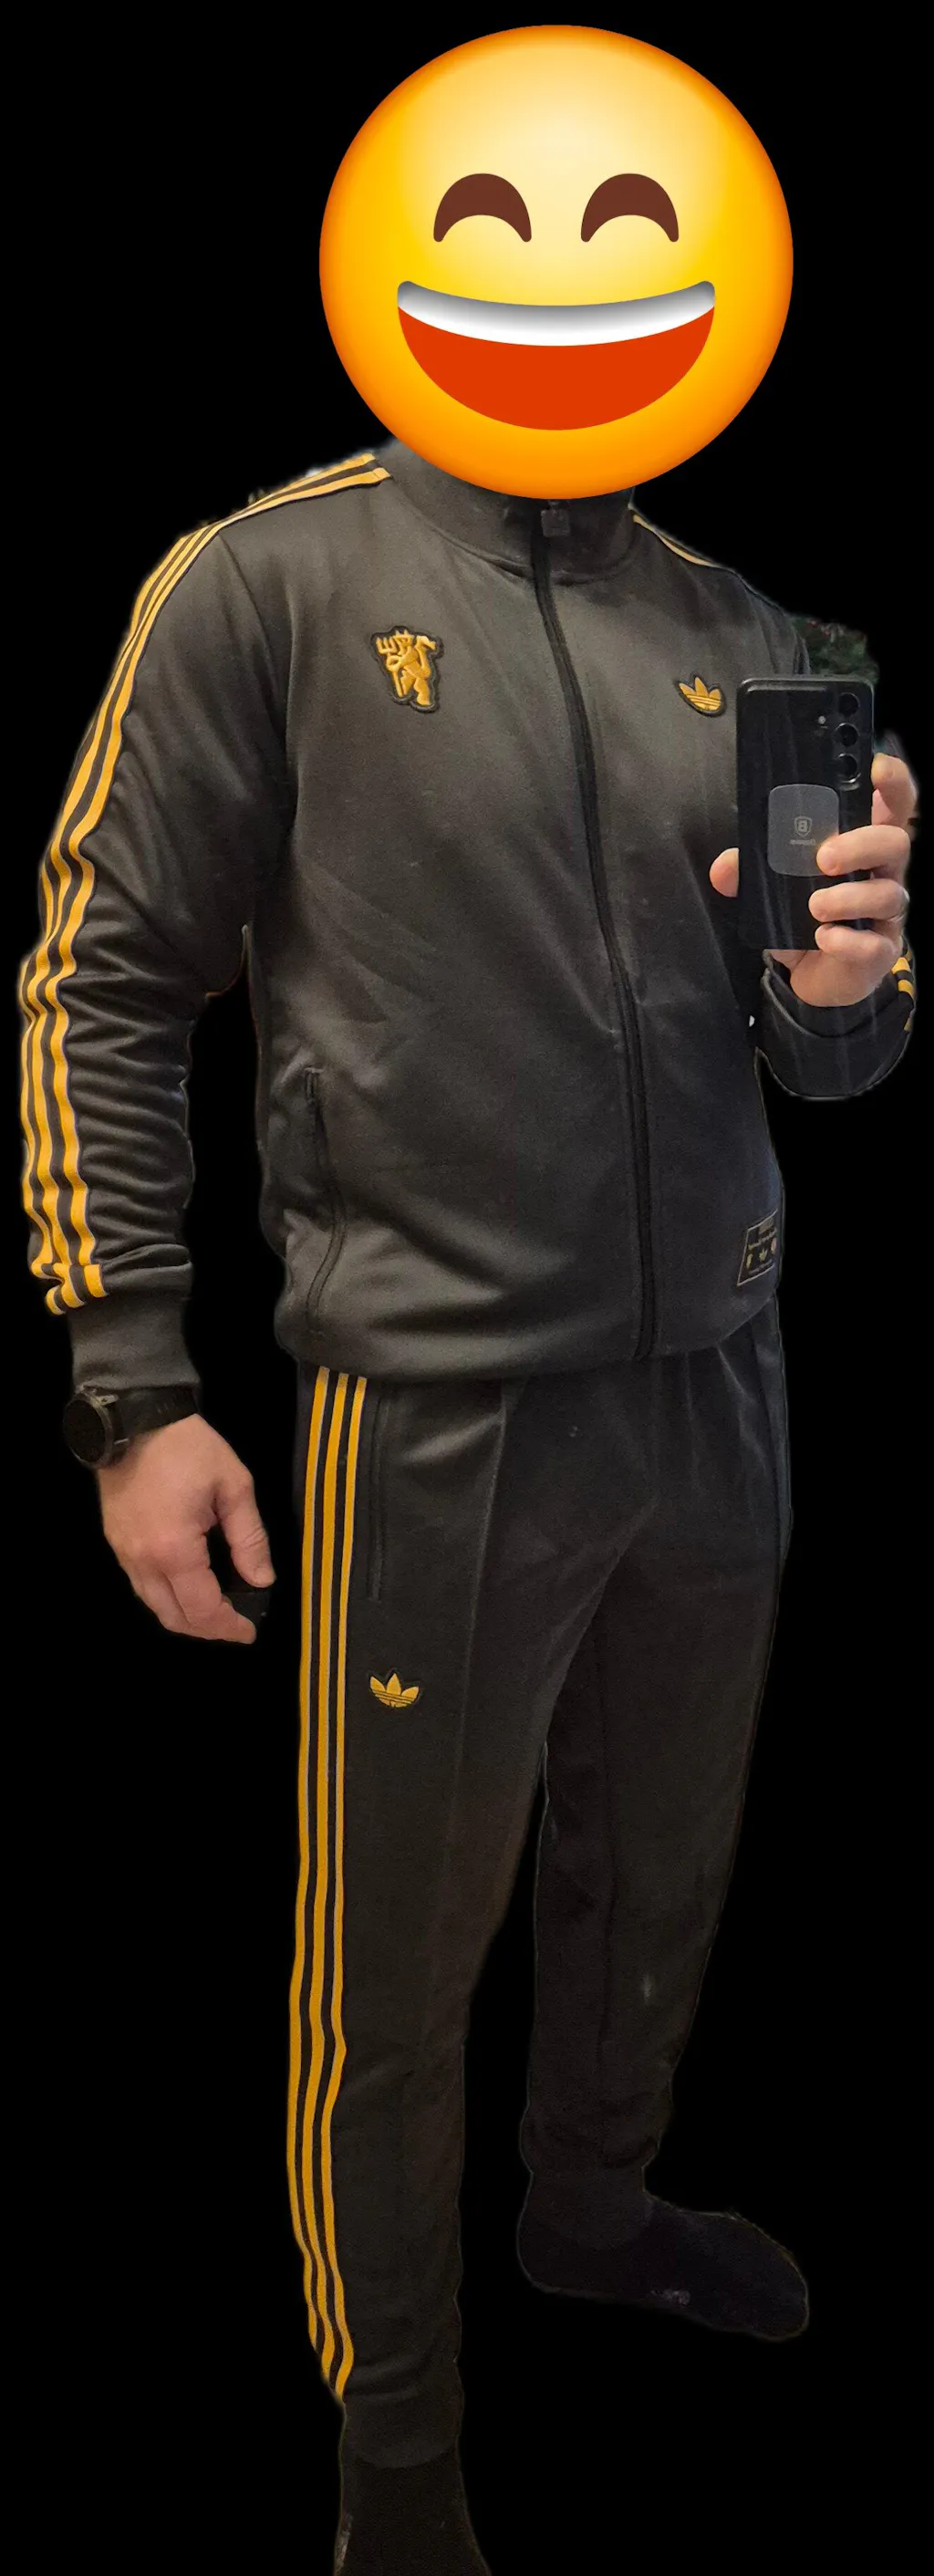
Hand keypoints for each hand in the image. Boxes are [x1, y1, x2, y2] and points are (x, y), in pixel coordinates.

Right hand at [95, 1413, 275, 1640]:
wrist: (135, 1418)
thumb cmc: (189, 1448)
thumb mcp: (234, 1486)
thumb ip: (250, 1539)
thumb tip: (262, 1580)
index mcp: (175, 1550)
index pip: (203, 1609)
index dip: (229, 1627)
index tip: (250, 1631)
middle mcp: (143, 1561)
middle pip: (173, 1618)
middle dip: (207, 1630)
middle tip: (235, 1624)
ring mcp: (123, 1554)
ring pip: (153, 1605)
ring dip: (184, 1616)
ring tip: (215, 1609)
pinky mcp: (115, 1543)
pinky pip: (141, 1585)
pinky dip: (166, 1597)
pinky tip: (188, 1586)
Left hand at [710, 752, 917, 1006]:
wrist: (815, 974)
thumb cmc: (804, 917)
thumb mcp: (774, 889)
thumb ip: (750, 872)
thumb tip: (725, 868)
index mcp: (864, 845)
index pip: (893, 804)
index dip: (891, 782)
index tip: (873, 768)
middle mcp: (884, 873)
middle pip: (895, 843)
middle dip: (861, 844)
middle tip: (823, 857)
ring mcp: (886, 914)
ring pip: (888, 894)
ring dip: (849, 897)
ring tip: (814, 906)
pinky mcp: (879, 950)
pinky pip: (873, 943)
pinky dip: (847, 941)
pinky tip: (824, 939)